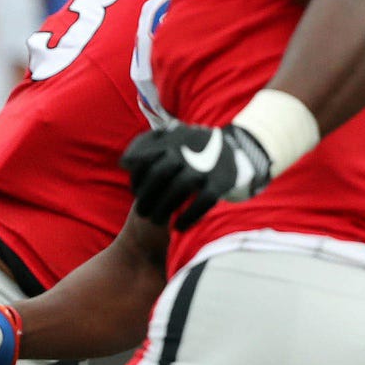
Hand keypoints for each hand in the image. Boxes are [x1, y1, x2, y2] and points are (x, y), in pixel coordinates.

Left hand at [122, 122, 271, 226]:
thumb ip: (147, 147)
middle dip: (147, 196)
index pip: (143, 157)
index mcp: (172, 139)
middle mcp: (188, 150)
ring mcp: (205, 166)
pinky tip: (178, 226)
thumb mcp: (172, 139)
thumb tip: (125, 163)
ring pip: (179, 188)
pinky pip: (203, 201)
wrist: (240, 148)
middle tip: (142, 213)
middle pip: (159, 174)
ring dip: (163, 208)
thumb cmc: (193, 149)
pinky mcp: (221, 181)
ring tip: (156, 221)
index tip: (135, 191)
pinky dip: (189, 217)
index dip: (136, 177)